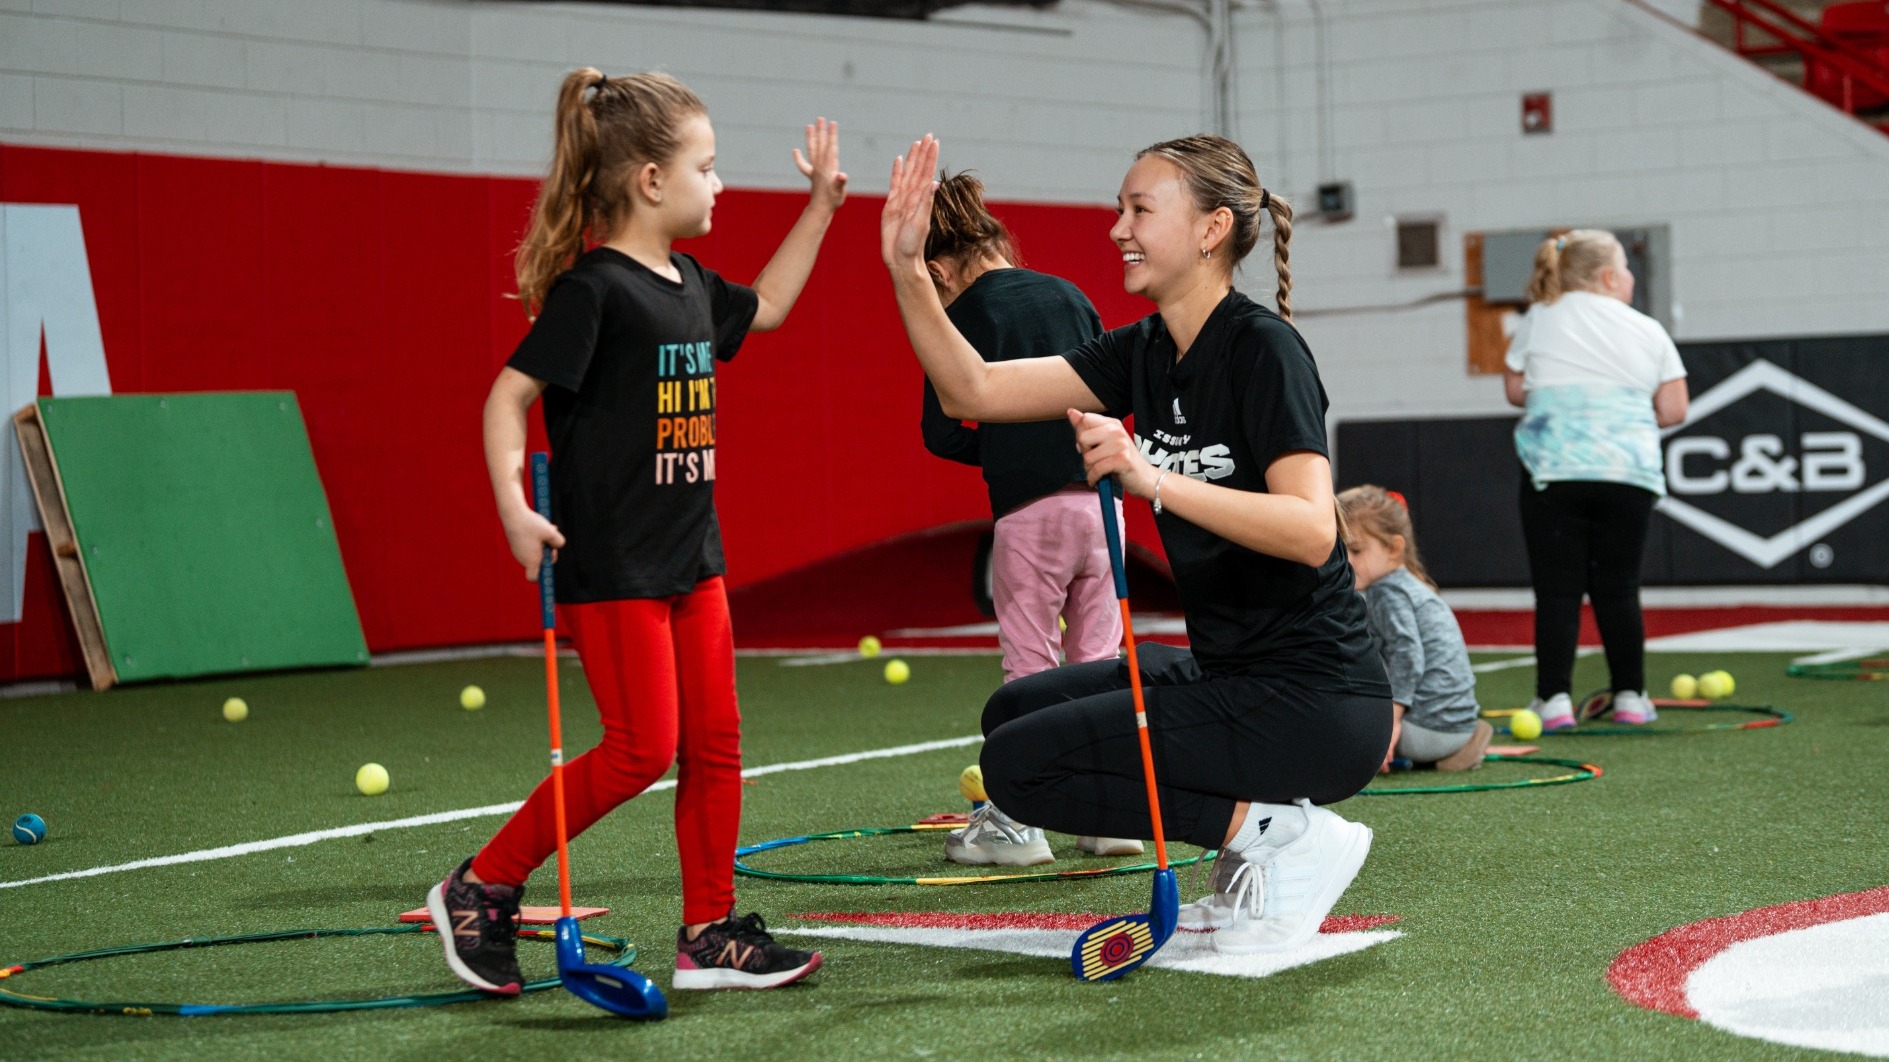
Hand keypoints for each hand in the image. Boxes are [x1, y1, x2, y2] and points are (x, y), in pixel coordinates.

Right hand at [502, 508, 565, 580]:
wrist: (512, 513)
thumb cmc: (530, 524)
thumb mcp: (550, 532)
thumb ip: (559, 541)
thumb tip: (558, 545)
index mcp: (530, 560)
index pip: (534, 578)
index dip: (543, 575)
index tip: (549, 562)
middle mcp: (522, 558)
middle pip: (539, 562)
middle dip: (548, 553)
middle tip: (550, 542)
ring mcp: (518, 551)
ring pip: (535, 551)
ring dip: (543, 544)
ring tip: (547, 531)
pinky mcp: (516, 543)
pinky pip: (529, 545)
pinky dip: (536, 539)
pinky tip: (540, 527)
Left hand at [793, 117, 846, 211]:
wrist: (820, 209)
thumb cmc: (832, 200)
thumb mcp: (840, 191)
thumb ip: (840, 182)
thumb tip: (841, 175)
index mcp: (827, 167)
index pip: (831, 147)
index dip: (832, 135)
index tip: (833, 123)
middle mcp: (819, 166)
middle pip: (820, 145)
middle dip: (821, 131)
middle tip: (820, 118)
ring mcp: (815, 170)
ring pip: (812, 150)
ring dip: (811, 138)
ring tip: (809, 126)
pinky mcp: (812, 175)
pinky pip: (804, 164)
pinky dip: (799, 157)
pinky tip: (795, 150)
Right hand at [880, 135, 938, 273]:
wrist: (900, 259)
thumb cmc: (912, 245)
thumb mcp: (920, 223)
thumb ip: (926, 203)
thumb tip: (934, 183)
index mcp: (921, 199)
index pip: (927, 173)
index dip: (930, 157)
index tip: (934, 142)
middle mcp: (913, 197)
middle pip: (918, 169)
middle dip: (923, 152)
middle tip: (928, 135)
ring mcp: (902, 200)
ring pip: (907, 174)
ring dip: (912, 159)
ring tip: (916, 143)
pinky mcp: (891, 206)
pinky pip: (895, 184)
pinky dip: (897, 172)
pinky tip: (898, 160)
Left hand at [1067, 409, 1157, 498]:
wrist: (1144, 478)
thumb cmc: (1122, 461)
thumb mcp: (1104, 442)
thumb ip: (1086, 428)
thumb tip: (1071, 412)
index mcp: (1112, 423)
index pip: (1085, 419)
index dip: (1081, 435)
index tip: (1089, 446)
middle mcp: (1117, 431)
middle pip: (1083, 437)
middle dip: (1084, 453)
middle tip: (1095, 461)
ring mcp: (1120, 444)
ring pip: (1088, 457)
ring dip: (1089, 469)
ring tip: (1099, 471)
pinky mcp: (1122, 459)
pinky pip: (1096, 469)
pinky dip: (1093, 478)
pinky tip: (1098, 480)